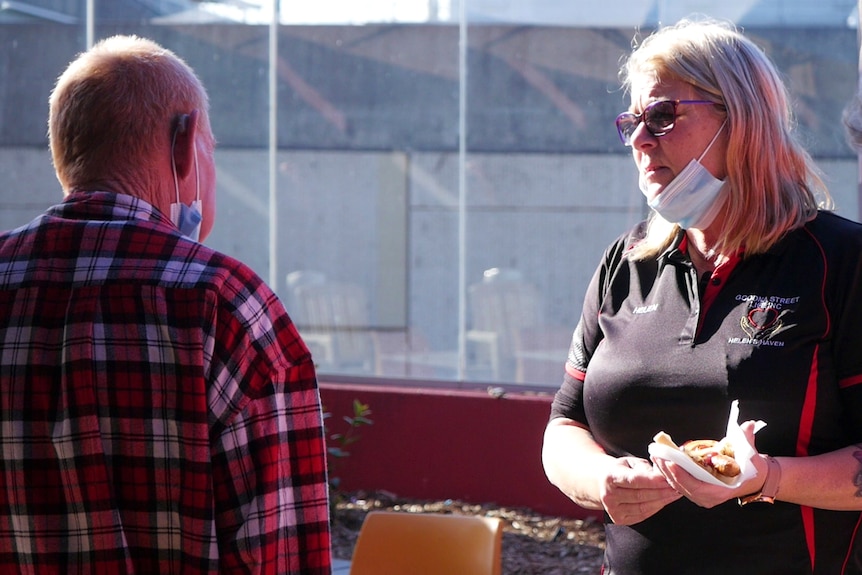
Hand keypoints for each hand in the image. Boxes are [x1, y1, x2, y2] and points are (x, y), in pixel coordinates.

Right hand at [599, 456, 682, 524]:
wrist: (603, 483)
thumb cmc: (622, 470)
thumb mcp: (630, 462)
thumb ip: (644, 468)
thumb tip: (661, 475)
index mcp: (610, 477)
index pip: (634, 480)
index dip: (652, 481)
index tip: (667, 479)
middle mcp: (608, 495)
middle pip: (640, 495)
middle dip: (661, 491)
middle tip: (677, 487)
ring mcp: (613, 509)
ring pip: (643, 507)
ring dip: (662, 501)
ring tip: (675, 494)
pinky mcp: (619, 519)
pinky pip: (642, 515)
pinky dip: (656, 508)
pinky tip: (665, 501)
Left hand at [651, 420, 767, 507]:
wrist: (752, 479)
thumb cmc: (750, 468)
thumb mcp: (750, 453)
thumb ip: (746, 438)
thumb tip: (749, 425)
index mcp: (721, 491)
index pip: (697, 487)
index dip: (682, 476)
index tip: (671, 462)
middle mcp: (709, 498)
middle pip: (682, 486)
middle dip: (668, 470)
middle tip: (658, 455)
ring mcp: (701, 497)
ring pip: (677, 486)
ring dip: (664, 471)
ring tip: (655, 455)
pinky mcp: (695, 492)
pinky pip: (678, 484)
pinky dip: (668, 473)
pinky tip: (660, 461)